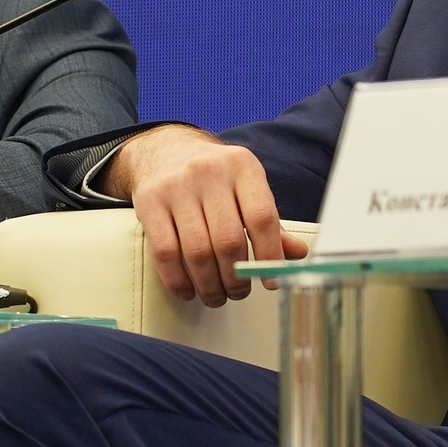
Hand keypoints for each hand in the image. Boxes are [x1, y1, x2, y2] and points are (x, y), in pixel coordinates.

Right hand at [102, 125, 308, 307]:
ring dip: (210, 285)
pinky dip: (178, 280)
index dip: (269, 255)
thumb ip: (270, 223)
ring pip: (197, 252)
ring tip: (217, 296)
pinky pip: (165, 252)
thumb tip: (298, 254)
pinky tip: (189, 290)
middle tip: (239, 292)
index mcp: (242, 166)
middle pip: (228, 240)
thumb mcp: (247, 189)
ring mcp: (176, 186)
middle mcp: (209, 171)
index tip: (270, 281)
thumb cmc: (215, 178)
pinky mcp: (149, 201)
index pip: (261, 217)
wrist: (165, 151)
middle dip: (236, 278)